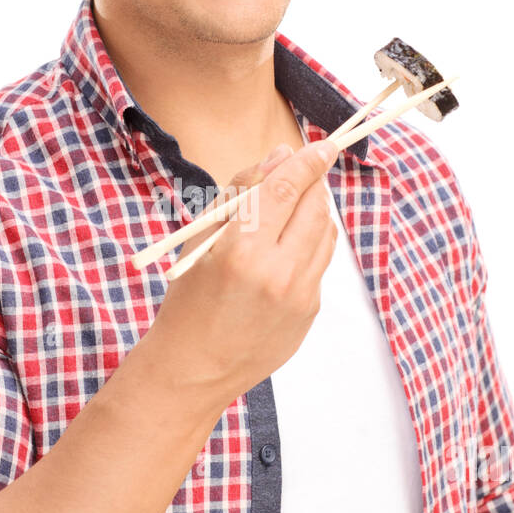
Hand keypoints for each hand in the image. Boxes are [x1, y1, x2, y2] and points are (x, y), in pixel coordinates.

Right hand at [147, 139, 340, 408]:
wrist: (193, 368)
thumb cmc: (187, 299)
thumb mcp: (200, 238)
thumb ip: (241, 192)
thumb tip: (280, 156)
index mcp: (242, 251)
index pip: (287, 189)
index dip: (309, 161)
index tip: (323, 144)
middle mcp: (278, 274)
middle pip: (316, 208)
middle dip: (314, 183)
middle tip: (305, 171)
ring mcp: (299, 297)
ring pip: (326, 235)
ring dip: (315, 212)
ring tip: (292, 208)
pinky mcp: (310, 314)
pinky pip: (320, 264)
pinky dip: (310, 245)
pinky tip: (286, 248)